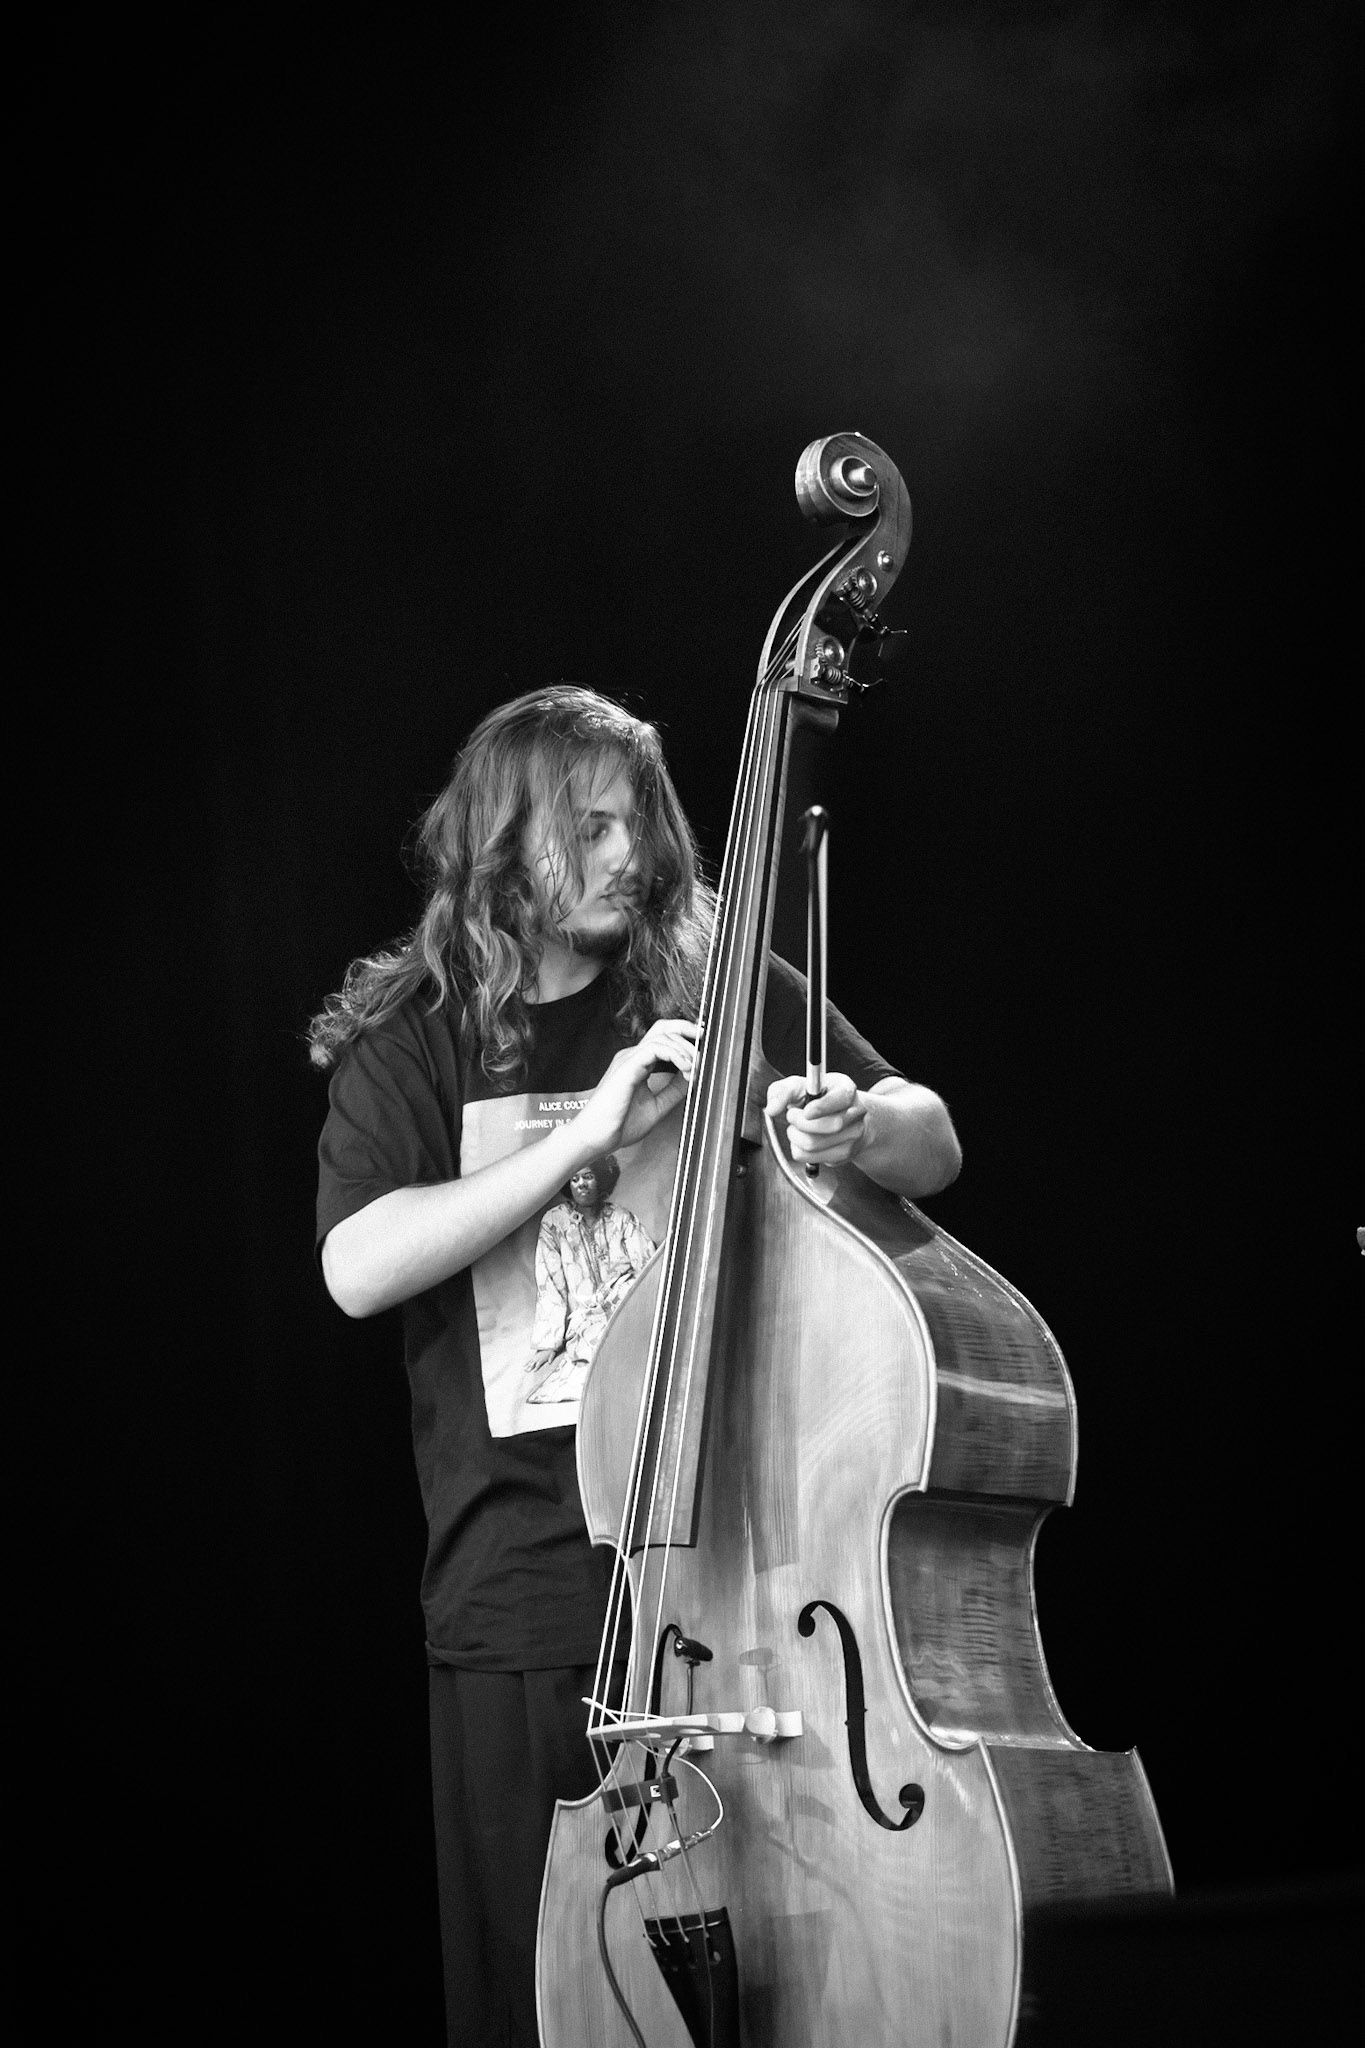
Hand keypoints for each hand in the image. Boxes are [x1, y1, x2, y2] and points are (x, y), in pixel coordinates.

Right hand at [526, 1348, 560, 1374]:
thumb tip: (550, 1362)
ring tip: (524, 1370)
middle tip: (526, 1371)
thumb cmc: (550, 1351)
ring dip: (527, 1366)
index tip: (534, 1371)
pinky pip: (529, 1360)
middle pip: (533, 1364)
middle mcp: (537, 1358)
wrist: (548, 1346)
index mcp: (542, 1359)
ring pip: (530, 1362)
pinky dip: (526, 1363)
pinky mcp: (534, 1356)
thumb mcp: (552, 1354)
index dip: (536, 1368)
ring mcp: (535, 1357)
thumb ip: (551, 1358)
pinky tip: (523, 1365)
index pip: (538, 1364)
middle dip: (530, 1368)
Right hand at [571, 1018, 698, 1157]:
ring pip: (663, 1036)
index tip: (703, 1049)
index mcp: (638, 1064)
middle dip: (687, 1028)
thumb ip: (673, 1091)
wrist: (596, 1138)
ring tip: (696, 1068)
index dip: (684, 1038)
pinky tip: (686, 1068)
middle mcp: (633, 1056)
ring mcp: (629, 1059)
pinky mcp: (627, 1066)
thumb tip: (693, 1077)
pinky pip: (656, 1048)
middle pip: (663, 1027)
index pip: (663, 1038)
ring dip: (686, 1049)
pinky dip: (676, 1055)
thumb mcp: (656, 1106)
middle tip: (705, 1038)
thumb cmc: (618, 1126)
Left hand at [765, 1072, 867, 1168]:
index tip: (806, 1112)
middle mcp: (855, 1113)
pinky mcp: (844, 1155)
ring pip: (816, 1145)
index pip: (841, 1098)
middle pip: (831, 1126)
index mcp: (846, 1090)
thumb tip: (772, 1108)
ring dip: (795, 1137)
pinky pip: (812, 1157)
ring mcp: (852, 1136)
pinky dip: (798, 1149)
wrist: (838, 1115)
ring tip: (795, 1127)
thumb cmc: (818, 1098)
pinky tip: (802, 1139)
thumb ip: (783, 1091)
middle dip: (801, 1123)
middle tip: (791, 1116)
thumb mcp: (800, 1086)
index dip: (823, 1107)